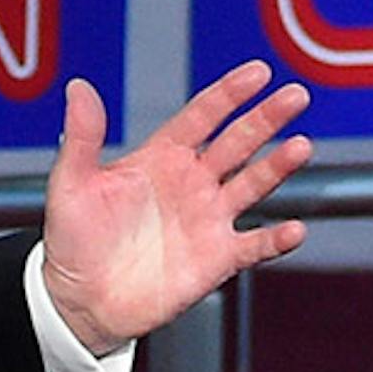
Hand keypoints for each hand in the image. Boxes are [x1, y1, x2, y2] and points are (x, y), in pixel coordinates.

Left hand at [41, 60, 310, 355]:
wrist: (81, 298)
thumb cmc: (74, 238)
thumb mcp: (71, 183)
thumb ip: (83, 136)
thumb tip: (78, 86)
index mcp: (160, 158)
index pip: (201, 117)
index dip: (228, 94)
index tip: (257, 73)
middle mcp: (190, 183)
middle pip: (237, 143)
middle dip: (266, 119)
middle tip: (295, 95)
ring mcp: (208, 219)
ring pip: (253, 185)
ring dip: (277, 166)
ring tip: (301, 146)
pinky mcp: (217, 258)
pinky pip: (255, 245)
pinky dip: (275, 239)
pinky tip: (292, 229)